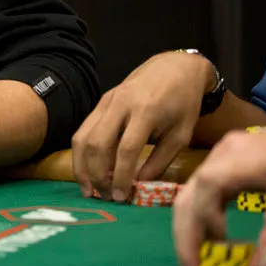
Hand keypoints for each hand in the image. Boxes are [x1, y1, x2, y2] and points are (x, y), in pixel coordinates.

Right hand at [72, 50, 209, 201]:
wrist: (174, 68)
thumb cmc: (183, 103)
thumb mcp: (182, 134)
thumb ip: (160, 160)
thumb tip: (140, 186)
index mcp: (146, 112)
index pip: (126, 149)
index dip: (121, 176)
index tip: (121, 197)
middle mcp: (120, 105)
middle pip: (97, 144)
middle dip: (97, 175)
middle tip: (104, 196)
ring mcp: (106, 101)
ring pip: (83, 137)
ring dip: (82, 166)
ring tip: (89, 189)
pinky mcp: (100, 102)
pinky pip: (84, 130)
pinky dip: (82, 153)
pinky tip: (88, 170)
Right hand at [172, 122, 265, 265]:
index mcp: (246, 158)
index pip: (206, 185)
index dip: (199, 222)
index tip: (209, 255)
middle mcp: (226, 151)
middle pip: (190, 191)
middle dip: (185, 234)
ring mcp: (224, 152)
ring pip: (193, 191)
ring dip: (192, 226)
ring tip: (200, 258)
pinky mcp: (227, 158)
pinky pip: (205, 188)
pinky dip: (204, 214)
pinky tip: (215, 235)